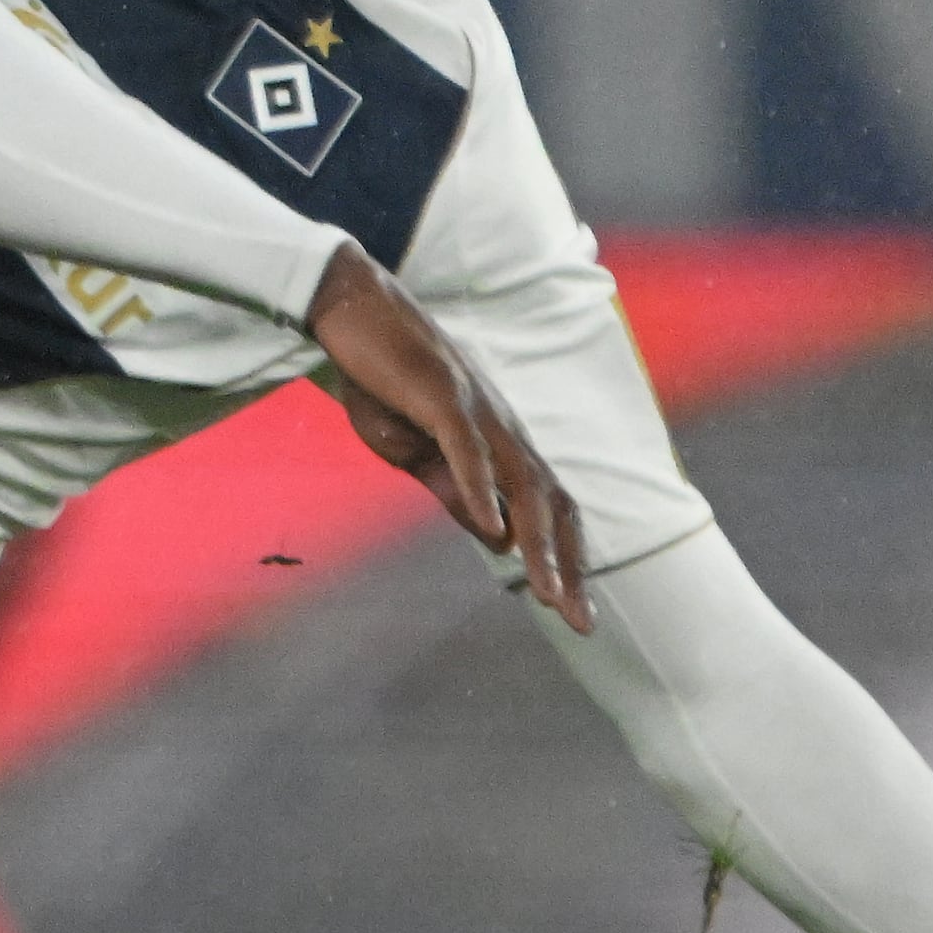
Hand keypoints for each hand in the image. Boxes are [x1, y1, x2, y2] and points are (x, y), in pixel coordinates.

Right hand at [304, 241, 590, 632]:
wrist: (352, 310)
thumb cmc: (382, 378)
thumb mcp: (410, 449)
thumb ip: (450, 487)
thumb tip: (490, 531)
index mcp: (496, 442)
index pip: (546, 506)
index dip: (566, 558)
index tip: (573, 611)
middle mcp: (501, 428)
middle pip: (550, 503)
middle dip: (569, 566)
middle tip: (581, 621)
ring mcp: (477, 410)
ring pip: (521, 484)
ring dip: (538, 543)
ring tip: (549, 594)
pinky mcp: (442, 394)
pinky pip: (468, 449)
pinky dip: (483, 490)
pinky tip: (491, 529)